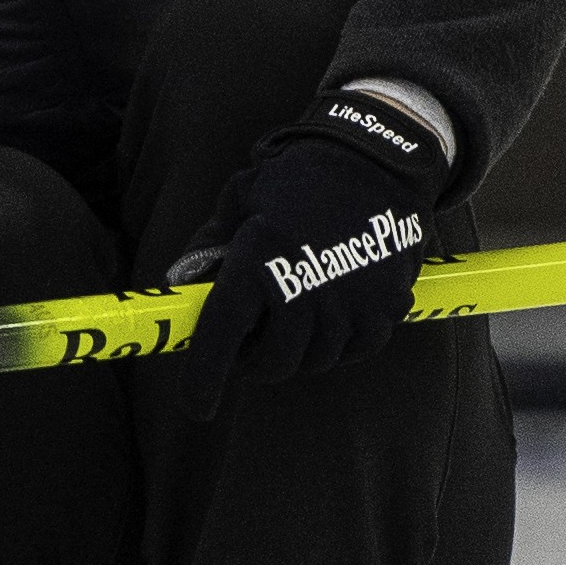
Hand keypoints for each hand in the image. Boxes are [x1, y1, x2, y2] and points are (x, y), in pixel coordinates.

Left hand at [174, 91, 449, 419]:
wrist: (374, 157)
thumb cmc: (297, 178)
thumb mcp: (241, 201)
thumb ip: (209, 248)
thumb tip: (180, 285)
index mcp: (256, 261)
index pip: (220, 338)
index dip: (204, 381)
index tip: (197, 407)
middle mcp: (301, 289)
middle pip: (272, 363)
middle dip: (255, 359)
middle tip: (253, 338)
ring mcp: (348, 303)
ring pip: (315, 360)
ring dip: (300, 349)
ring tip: (298, 311)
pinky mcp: (385, 308)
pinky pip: (355, 349)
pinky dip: (341, 340)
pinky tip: (335, 307)